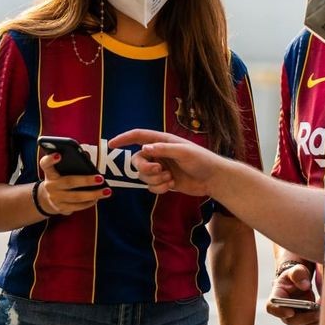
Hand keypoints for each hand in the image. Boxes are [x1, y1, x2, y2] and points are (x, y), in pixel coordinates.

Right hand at [36, 153, 108, 215]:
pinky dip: (89, 203)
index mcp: (49, 173)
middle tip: (100, 179)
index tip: (59, 155)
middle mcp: (50, 186)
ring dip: (93, 194)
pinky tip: (98, 198)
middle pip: (69, 182)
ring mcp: (55, 198)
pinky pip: (77, 207)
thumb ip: (70, 163)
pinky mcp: (60, 209)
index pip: (46, 164)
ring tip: (106, 191)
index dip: (51, 159)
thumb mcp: (60, 171)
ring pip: (76, 197)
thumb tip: (86, 155)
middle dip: (86, 181)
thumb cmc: (59, 179)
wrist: (45, 199)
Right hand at [108, 129, 224, 196]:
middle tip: (159, 171)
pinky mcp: (164, 181)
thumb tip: (144, 149)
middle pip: (137, 160)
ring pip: (143, 176)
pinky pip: (150, 186)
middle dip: (144, 168)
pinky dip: (158, 188)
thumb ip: (164, 150)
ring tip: (169, 179)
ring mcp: (161, 168)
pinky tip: (171, 186)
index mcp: (163, 141)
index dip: (124, 139)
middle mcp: (159, 154)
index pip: (138, 136)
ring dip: (153, 179)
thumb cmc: (202, 160)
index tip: (111, 144)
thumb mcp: (184, 152)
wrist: (213, 179)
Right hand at [266, 262, 319, 324]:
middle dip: (304, 318)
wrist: (301, 282)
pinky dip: (319, 322)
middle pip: (290, 320)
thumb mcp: (296, 270)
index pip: (272, 307)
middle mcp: (283, 311)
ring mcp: (293, 319)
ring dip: (314, 322)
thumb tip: (305, 286)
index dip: (279, 311)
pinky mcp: (304, 323)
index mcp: (276, 297)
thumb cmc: (296, 275)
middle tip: (317, 312)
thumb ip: (298, 274)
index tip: (290, 312)